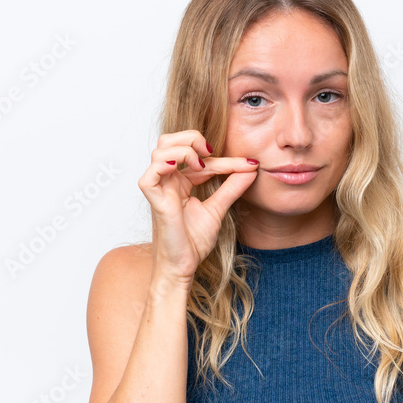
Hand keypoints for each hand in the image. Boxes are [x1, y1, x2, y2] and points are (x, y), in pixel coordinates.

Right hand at [138, 130, 258, 282]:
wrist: (183, 265)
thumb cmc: (193, 242)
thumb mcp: (218, 209)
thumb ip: (232, 188)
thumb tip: (251, 169)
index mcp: (180, 181)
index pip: (200, 158)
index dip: (226, 159)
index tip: (250, 165)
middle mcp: (168, 181)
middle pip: (170, 140)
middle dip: (192, 137)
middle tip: (212, 152)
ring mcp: (159, 188)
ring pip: (161, 150)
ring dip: (184, 149)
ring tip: (201, 163)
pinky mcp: (153, 199)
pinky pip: (150, 173)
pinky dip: (167, 163)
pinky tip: (186, 169)